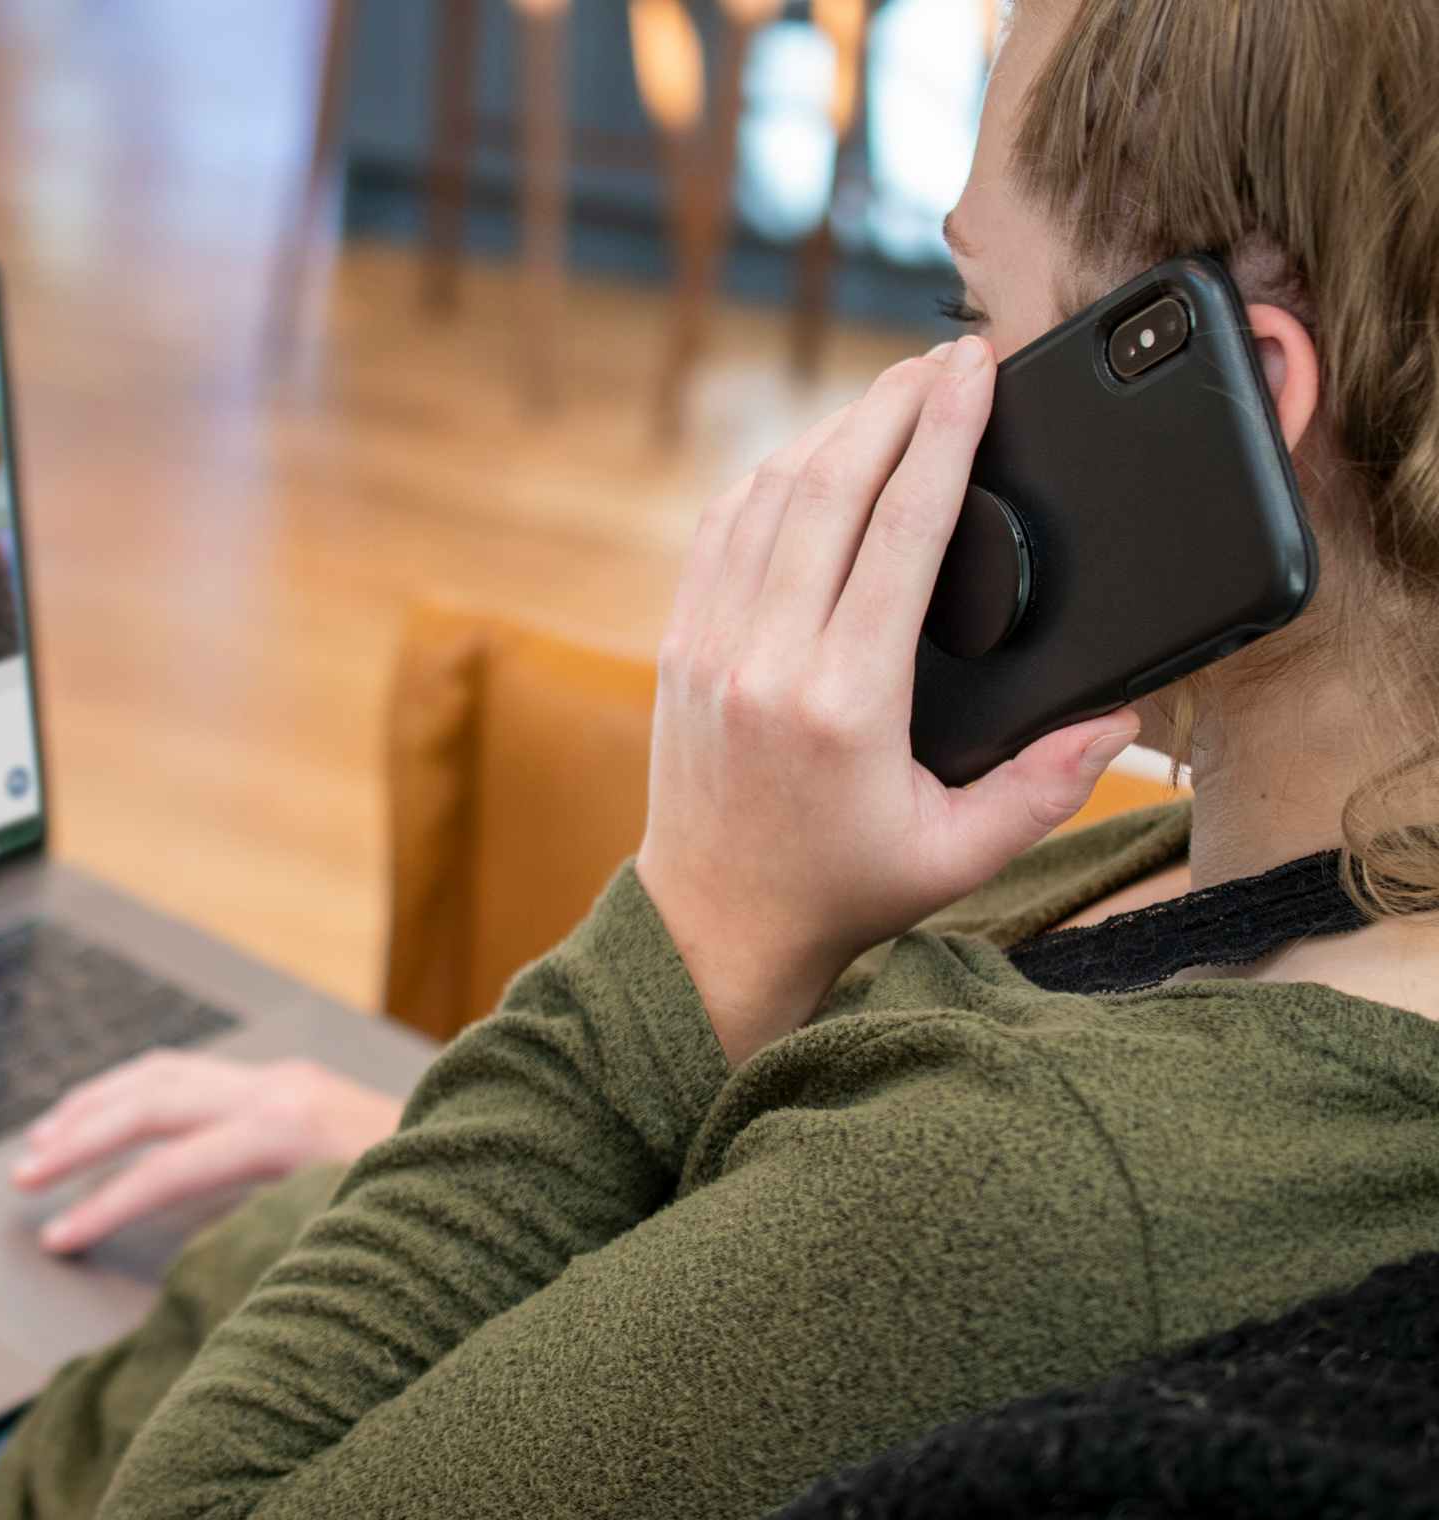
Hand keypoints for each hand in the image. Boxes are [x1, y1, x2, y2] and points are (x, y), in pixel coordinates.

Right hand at [11, 1050, 401, 1253]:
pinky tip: (110, 1111)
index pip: (170, 1165)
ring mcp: (283, 1078)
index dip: (107, 1204)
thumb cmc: (432, 1205)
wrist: (504, 1152)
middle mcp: (277, 1089)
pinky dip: (136, 1091)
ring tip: (43, 1141)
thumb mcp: (349, 1230)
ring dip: (96, 1104)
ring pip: (164, 1073)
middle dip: (80, 1137)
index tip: (58, 1238)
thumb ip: (270, 1232)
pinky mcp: (289, 1083)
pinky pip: (191, 1075)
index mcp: (287, 1125)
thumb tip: (193, 1253)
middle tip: (23, 1176)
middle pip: (151, 1100)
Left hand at [636, 337, 1139, 1067]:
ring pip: (767, 496)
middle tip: (945, 355)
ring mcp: (708, 645)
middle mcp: (763, 659)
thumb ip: (1049, 786)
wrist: (714, 922)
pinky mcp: (678, 643)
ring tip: (894, 395)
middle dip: (893, 407)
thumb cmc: (843, 888)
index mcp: (843, 703)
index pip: (899, 531)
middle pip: (829, 488)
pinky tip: (816, 456)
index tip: (973, 370)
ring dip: (833, 431)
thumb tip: (1118, 713)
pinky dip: (772, 477)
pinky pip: (721, 529)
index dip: (943, 435)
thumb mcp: (962, 854)